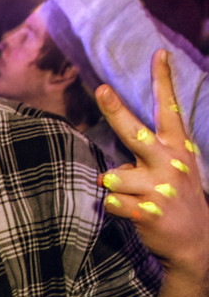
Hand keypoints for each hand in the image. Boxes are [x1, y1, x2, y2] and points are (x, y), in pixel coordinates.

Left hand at [96, 50, 208, 279]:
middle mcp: (171, 163)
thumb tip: (108, 165)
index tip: (158, 54)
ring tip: (137, 199)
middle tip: (100, 89)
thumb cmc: (177, 201)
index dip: (163, 81)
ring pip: (114, 176)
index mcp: (179, 150)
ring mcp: (161, 187)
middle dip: (116, 110)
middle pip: (136, 132)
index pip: (170, 110)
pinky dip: (115, 208)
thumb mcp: (176, 171)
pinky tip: (133, 214)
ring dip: (117, 189)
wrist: (196, 243)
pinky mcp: (148, 211)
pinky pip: (112, 202)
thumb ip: (150, 156)